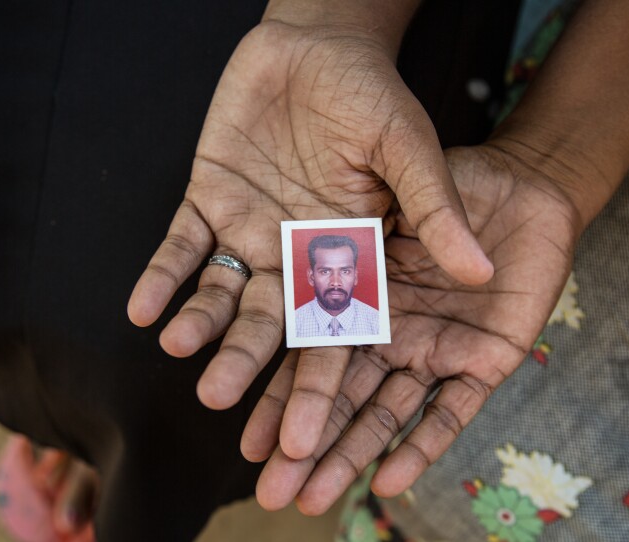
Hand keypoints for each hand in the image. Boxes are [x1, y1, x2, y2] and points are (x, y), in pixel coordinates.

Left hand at [128, 19, 491, 410]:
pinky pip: (181, 246)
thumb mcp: (409, 147)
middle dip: (254, 372)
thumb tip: (484, 273)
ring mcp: (250, 229)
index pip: (335, 332)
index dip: (319, 387)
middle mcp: (296, 254)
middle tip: (230, 414)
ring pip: (223, 295)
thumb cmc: (373, 92)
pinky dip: (163, 275)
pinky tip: (145, 309)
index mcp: (347, 254)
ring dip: (203, 325)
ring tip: (183, 351)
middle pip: (274, 328)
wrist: (318, 43)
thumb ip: (436, 209)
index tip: (305, 441)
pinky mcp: (209, 199)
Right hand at [241, 143, 583, 512]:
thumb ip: (360, 242)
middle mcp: (391, 334)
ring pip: (387, 414)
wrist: (523, 191)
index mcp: (363, 298)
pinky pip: (453, 410)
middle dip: (306, 446)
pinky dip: (423, 445)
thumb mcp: (399, 200)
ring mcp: (435, 351)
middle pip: (341, 399)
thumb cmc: (457, 186)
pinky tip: (391, 481)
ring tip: (313, 500)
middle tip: (270, 492)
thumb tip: (308, 272)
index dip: (282, 398)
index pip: (313, 356)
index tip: (249, 438)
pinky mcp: (485, 361)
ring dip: (351, 456)